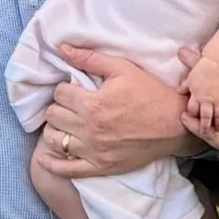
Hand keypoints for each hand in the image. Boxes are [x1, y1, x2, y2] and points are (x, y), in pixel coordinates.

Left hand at [35, 42, 194, 178]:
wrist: (174, 125)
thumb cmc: (150, 93)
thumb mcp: (123, 69)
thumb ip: (90, 59)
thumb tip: (62, 48)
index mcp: (92, 104)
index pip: (59, 93)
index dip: (65, 88)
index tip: (75, 90)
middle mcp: (88, 129)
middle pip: (53, 115)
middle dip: (59, 107)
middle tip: (71, 106)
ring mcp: (92, 151)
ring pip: (53, 140)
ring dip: (55, 130)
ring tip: (66, 124)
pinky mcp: (99, 167)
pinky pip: (66, 169)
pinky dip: (52, 164)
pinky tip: (45, 157)